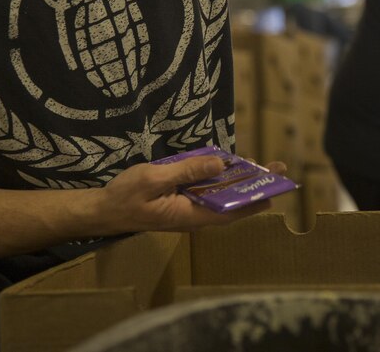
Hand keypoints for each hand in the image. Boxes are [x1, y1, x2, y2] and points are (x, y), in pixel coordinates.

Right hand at [96, 156, 268, 234]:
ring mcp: (187, 209)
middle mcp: (193, 215)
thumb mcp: (155, 178)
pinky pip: (205, 191)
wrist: (101, 210)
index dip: (254, 201)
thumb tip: (220, 164)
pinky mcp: (180, 201)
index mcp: (189, 215)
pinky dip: (219, 179)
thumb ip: (187, 171)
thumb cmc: (125, 196)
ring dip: (238, 182)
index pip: (230, 211)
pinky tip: (228, 166)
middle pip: (230, 203)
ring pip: (219, 196)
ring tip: (260, 166)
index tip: (276, 190)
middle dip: (254, 187)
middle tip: (277, 170)